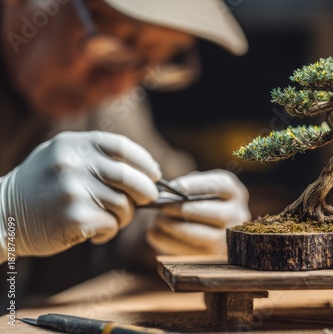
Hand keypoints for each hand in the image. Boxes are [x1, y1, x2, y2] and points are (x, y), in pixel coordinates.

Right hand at [0, 131, 160, 260]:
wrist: (2, 216)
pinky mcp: (75, 216)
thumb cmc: (41, 188)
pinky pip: (111, 225)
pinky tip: (94, 231)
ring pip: (124, 205)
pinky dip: (109, 232)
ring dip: (123, 216)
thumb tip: (146, 170)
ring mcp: (74, 189)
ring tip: (107, 219)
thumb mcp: (61, 157)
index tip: (155, 174)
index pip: (122, 147)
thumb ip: (97, 157)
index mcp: (74, 144)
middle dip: (147, 191)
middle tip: (147, 199)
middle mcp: (74, 163)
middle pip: (131, 177)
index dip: (145, 162)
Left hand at [146, 170, 250, 254]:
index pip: (220, 185)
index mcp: (236, 193)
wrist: (213, 228)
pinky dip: (167, 241)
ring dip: (174, 226)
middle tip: (162, 206)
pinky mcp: (213, 257)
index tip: (174, 187)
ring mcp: (228, 239)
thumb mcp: (201, 188)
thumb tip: (166, 193)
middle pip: (211, 212)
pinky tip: (154, 233)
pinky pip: (188, 251)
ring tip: (158, 219)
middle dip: (183, 208)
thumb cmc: (201, 201)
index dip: (196, 185)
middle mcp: (238, 215)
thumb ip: (188, 187)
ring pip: (199, 234)